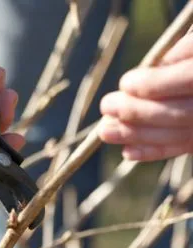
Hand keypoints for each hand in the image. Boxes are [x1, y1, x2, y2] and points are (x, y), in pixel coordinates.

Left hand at [98, 32, 192, 161]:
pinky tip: (127, 152)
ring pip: (178, 135)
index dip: (152, 84)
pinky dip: (154, 151)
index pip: (187, 79)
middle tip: (106, 106)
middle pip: (178, 114)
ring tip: (105, 132)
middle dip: (136, 112)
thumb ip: (178, 53)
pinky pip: (182, 148)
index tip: (125, 83)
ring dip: (136, 136)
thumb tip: (147, 75)